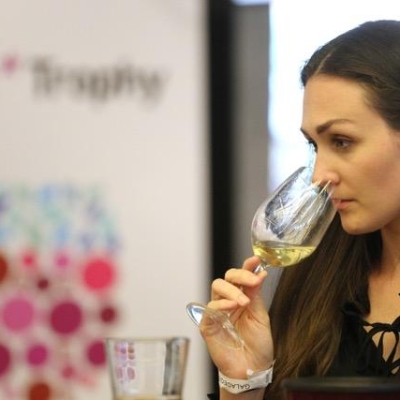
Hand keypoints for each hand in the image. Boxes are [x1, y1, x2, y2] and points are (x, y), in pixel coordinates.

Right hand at [200, 256, 273, 378]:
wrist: (252, 369)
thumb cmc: (257, 345)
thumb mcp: (260, 316)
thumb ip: (256, 294)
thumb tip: (259, 272)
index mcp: (241, 297)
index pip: (240, 277)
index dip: (247, 267)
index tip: (256, 260)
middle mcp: (228, 301)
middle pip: (226, 278)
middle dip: (239, 275)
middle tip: (252, 281)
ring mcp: (217, 312)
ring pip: (217, 287)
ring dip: (231, 290)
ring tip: (244, 301)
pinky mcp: (208, 324)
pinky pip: (210, 308)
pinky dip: (221, 304)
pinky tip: (232, 307)